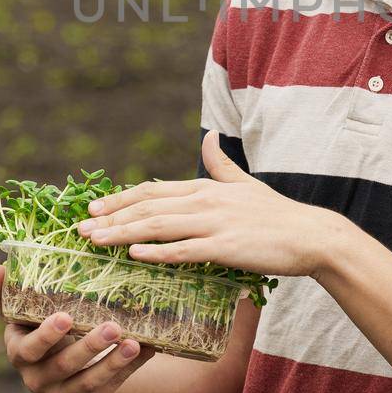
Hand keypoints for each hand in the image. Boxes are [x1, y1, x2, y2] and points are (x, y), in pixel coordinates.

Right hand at [0, 263, 157, 392]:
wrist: (65, 360)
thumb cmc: (42, 324)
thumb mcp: (24, 308)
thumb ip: (7, 291)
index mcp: (19, 352)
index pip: (29, 349)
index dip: (46, 336)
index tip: (66, 317)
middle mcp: (35, 379)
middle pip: (64, 366)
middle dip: (89, 347)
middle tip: (112, 326)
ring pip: (88, 381)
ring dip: (113, 362)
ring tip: (135, 342)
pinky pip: (108, 389)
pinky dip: (129, 369)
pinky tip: (146, 349)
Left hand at [73, 130, 346, 278]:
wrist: (311, 235)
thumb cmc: (277, 215)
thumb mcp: (245, 183)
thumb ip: (220, 163)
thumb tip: (208, 136)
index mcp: (205, 187)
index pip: (152, 190)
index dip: (120, 199)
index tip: (94, 209)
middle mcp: (205, 200)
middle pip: (148, 207)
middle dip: (110, 217)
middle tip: (80, 228)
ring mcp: (215, 223)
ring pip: (159, 227)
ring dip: (123, 234)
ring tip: (95, 241)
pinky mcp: (226, 246)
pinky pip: (185, 250)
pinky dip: (158, 252)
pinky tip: (135, 255)